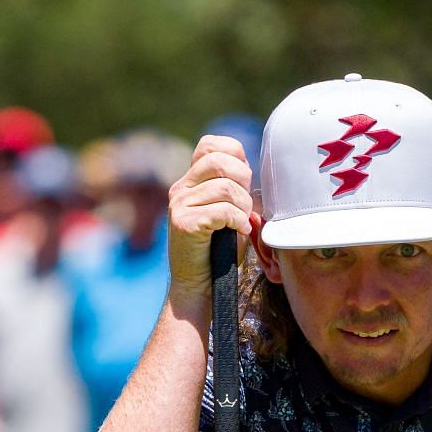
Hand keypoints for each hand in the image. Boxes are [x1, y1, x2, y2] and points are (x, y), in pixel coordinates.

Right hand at [167, 136, 256, 308]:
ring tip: (242, 223)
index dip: (234, 154)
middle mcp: (181, 188)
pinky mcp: (183, 223)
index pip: (210, 144)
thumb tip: (251, 174)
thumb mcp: (229, 214)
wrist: (200, 286)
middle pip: (221, 161)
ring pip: (226, 187)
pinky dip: (238, 221)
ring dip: (243, 206)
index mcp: (190, 181)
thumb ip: (236, 190)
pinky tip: (239, 232)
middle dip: (244, 180)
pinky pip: (223, 210)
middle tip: (245, 205)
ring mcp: (179, 205)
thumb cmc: (220, 253)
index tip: (244, 179)